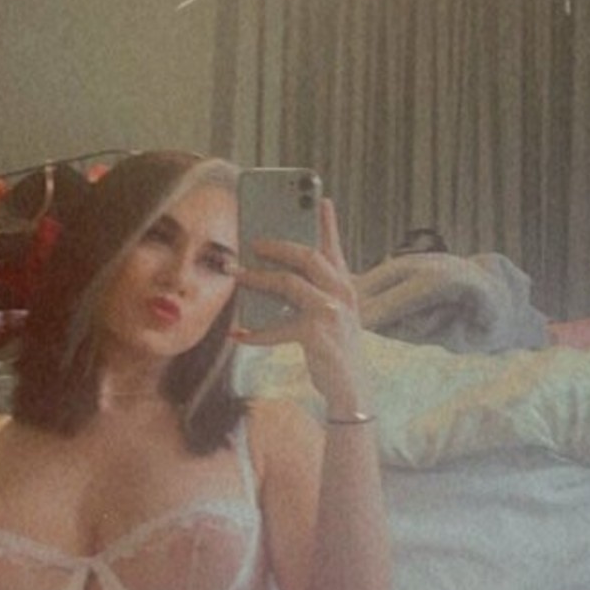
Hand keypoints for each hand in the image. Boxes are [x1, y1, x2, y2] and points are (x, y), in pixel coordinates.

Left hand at [231, 198, 370, 416]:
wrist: (353, 391)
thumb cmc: (336, 351)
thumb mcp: (332, 317)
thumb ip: (314, 294)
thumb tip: (277, 277)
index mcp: (345, 287)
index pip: (335, 248)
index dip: (327, 223)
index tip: (320, 199)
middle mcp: (342, 294)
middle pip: (306, 256)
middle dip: (276, 245)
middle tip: (252, 241)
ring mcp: (331, 312)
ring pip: (288, 283)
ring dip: (257, 278)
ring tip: (236, 274)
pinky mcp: (317, 334)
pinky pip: (278, 327)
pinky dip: (255, 333)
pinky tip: (238, 335)